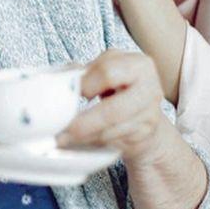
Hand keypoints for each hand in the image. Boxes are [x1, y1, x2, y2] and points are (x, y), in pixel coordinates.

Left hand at [56, 49, 166, 165]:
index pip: (108, 73)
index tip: (68, 93)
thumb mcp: (109, 68)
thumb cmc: (121, 86)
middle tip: (60, 130)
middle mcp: (149, 91)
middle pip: (112, 111)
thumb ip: (89, 72)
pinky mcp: (144, 137)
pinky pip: (113, 143)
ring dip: (83, 137)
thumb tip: (62, 80)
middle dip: (83, 123)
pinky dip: (92, 143)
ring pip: (111, 132)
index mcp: (140, 65)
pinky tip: (77, 142)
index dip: (85, 84)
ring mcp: (149, 117)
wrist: (147, 113)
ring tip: (62, 138)